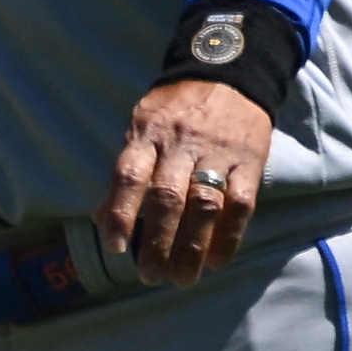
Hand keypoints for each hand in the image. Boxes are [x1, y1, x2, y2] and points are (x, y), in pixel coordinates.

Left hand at [103, 80, 275, 284]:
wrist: (229, 72)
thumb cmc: (176, 109)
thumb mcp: (141, 126)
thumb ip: (126, 171)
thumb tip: (101, 220)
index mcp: (148, 133)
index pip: (129, 175)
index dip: (121, 213)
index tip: (116, 248)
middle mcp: (182, 143)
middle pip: (168, 197)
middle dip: (157, 242)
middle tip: (149, 276)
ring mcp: (218, 152)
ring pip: (204, 204)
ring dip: (192, 247)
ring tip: (181, 278)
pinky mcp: (250, 160)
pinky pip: (241, 203)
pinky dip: (229, 236)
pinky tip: (218, 261)